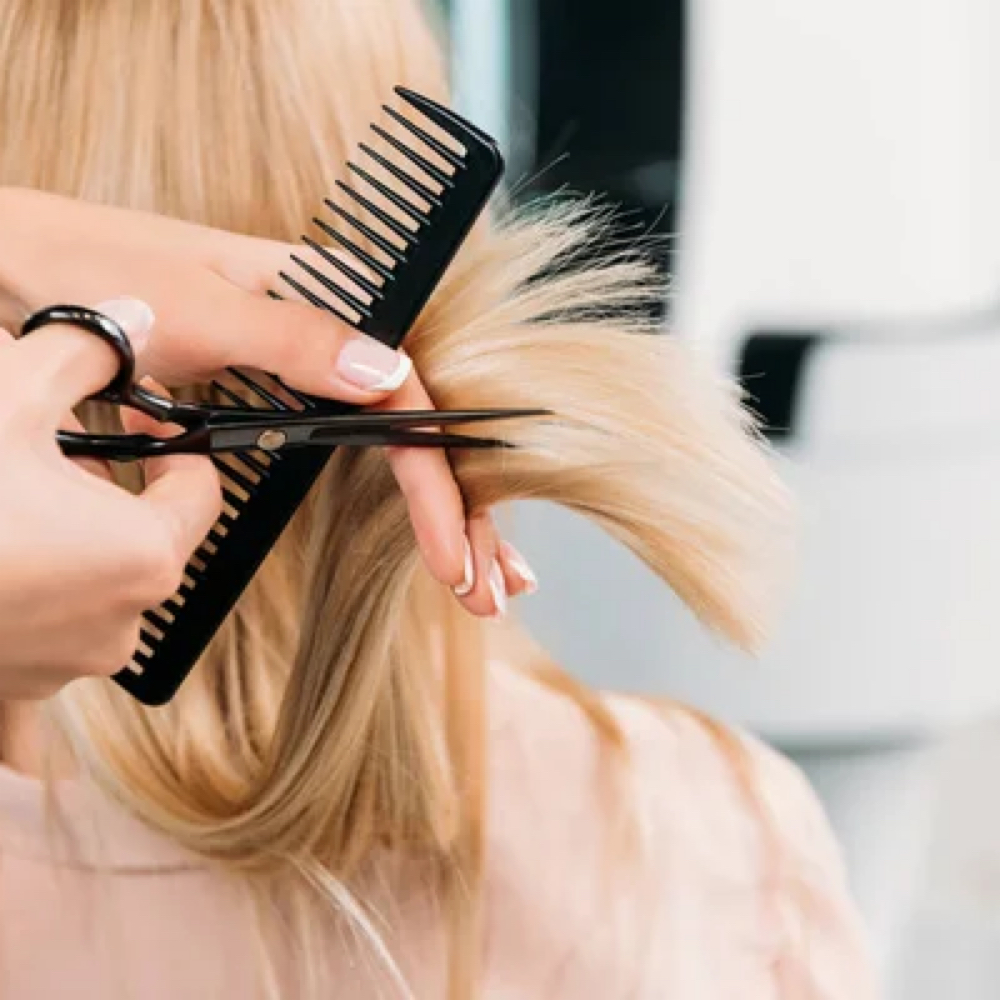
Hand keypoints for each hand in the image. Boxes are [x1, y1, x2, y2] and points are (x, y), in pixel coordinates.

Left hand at [0, 188, 537, 632]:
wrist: (15, 264)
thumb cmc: (97, 274)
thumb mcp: (198, 309)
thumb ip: (295, 337)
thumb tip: (391, 376)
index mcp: (326, 294)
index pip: (409, 399)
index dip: (438, 483)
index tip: (454, 555)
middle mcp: (329, 332)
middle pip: (418, 428)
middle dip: (462, 511)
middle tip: (491, 590)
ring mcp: (303, 366)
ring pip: (394, 444)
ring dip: (441, 510)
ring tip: (479, 575)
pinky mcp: (275, 393)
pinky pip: (348, 446)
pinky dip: (390, 494)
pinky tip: (428, 525)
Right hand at [0, 312, 220, 698]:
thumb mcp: (9, 396)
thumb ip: (86, 352)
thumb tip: (134, 319)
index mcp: (146, 558)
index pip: (199, 490)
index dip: (172, 436)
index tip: (132, 404)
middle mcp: (119, 623)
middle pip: (140, 528)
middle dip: (104, 473)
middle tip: (52, 433)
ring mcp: (64, 660)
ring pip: (89, 569)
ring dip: (62, 519)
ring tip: (8, 478)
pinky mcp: (14, 676)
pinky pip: (44, 609)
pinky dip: (30, 566)